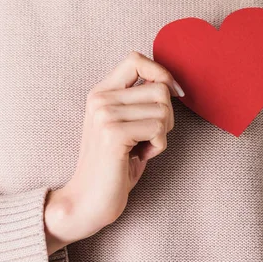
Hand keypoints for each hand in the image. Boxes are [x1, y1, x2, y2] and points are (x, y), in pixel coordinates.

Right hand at [44, 51, 183, 252]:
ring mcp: (105, 115)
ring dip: (162, 134)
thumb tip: (171, 82)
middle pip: (160, 88)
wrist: (88, 201)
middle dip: (167, 115)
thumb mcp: (125, 124)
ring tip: (140, 148)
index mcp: (101, 93)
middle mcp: (100, 99)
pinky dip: (157, 147)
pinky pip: (159, 130)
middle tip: (149, 137)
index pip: (136, 59)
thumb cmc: (115, 164)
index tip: (174, 93)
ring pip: (164, 110)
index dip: (162, 72)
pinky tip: (138, 157)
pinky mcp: (113, 134)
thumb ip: (139, 100)